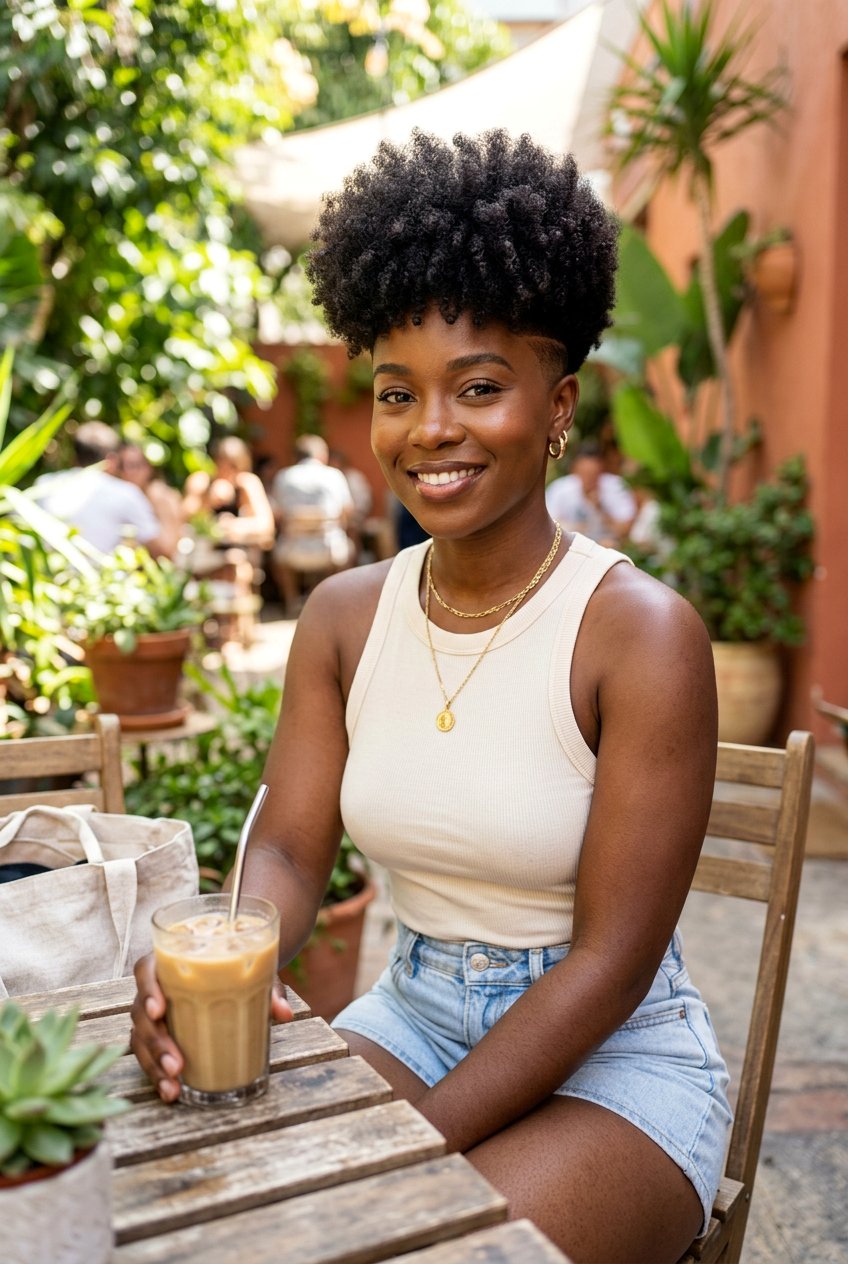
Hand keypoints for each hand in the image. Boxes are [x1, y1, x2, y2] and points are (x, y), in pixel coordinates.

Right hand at [129, 955, 294, 1103]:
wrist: (234, 973)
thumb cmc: (237, 970)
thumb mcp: (253, 972)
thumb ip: (268, 989)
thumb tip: (284, 1013)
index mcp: (169, 962)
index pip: (146, 970)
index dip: (148, 990)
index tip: (160, 1010)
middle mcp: (155, 988)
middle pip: (140, 1013)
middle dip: (156, 1042)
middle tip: (176, 1064)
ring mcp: (153, 1014)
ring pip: (140, 1039)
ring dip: (153, 1065)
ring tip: (173, 1085)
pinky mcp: (158, 1034)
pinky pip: (148, 1054)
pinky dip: (156, 1074)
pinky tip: (171, 1091)